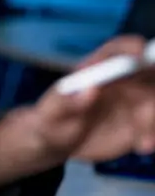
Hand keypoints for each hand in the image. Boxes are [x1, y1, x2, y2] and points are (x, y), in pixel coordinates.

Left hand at [30, 35, 154, 160]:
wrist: (57, 145)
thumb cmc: (51, 121)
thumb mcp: (51, 114)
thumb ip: (66, 102)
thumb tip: (91, 88)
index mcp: (96, 69)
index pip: (118, 50)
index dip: (131, 48)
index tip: (139, 56)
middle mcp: (121, 80)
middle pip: (148, 73)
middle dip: (152, 90)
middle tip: (144, 115)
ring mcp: (133, 101)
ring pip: (154, 100)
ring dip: (153, 119)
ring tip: (141, 143)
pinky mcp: (140, 122)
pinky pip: (153, 125)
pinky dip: (152, 134)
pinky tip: (142, 147)